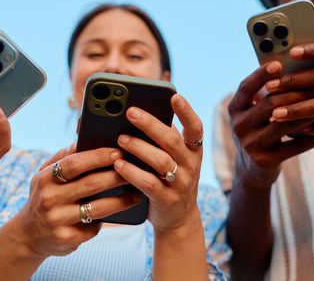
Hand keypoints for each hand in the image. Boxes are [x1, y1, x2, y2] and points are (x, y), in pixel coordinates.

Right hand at [9, 146, 138, 258]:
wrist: (28, 236)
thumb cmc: (43, 197)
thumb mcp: (44, 176)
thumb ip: (61, 158)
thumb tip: (80, 140)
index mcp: (45, 178)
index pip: (74, 163)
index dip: (98, 156)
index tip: (118, 152)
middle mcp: (50, 199)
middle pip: (91, 184)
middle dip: (117, 176)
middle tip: (135, 171)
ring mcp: (57, 220)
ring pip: (98, 209)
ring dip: (121, 201)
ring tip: (136, 194)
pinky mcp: (66, 239)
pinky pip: (93, 228)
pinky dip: (106, 221)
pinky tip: (117, 215)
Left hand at [112, 94, 204, 232]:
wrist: (178, 218)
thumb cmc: (170, 178)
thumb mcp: (174, 157)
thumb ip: (162, 138)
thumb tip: (137, 112)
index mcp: (193, 150)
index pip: (195, 127)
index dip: (186, 111)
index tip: (175, 96)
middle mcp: (191, 165)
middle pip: (171, 140)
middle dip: (150, 124)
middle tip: (130, 112)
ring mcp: (180, 183)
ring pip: (160, 160)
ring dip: (138, 147)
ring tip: (120, 138)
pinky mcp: (166, 199)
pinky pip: (149, 183)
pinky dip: (132, 172)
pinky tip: (118, 164)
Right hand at [227, 62, 313, 191]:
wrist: (251, 169)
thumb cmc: (259, 130)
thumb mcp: (253, 112)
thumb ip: (266, 94)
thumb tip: (297, 69)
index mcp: (235, 109)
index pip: (245, 88)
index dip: (260, 75)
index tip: (278, 63)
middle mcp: (239, 126)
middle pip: (269, 104)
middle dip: (297, 92)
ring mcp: (251, 145)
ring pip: (284, 124)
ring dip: (309, 112)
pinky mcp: (266, 161)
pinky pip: (294, 147)